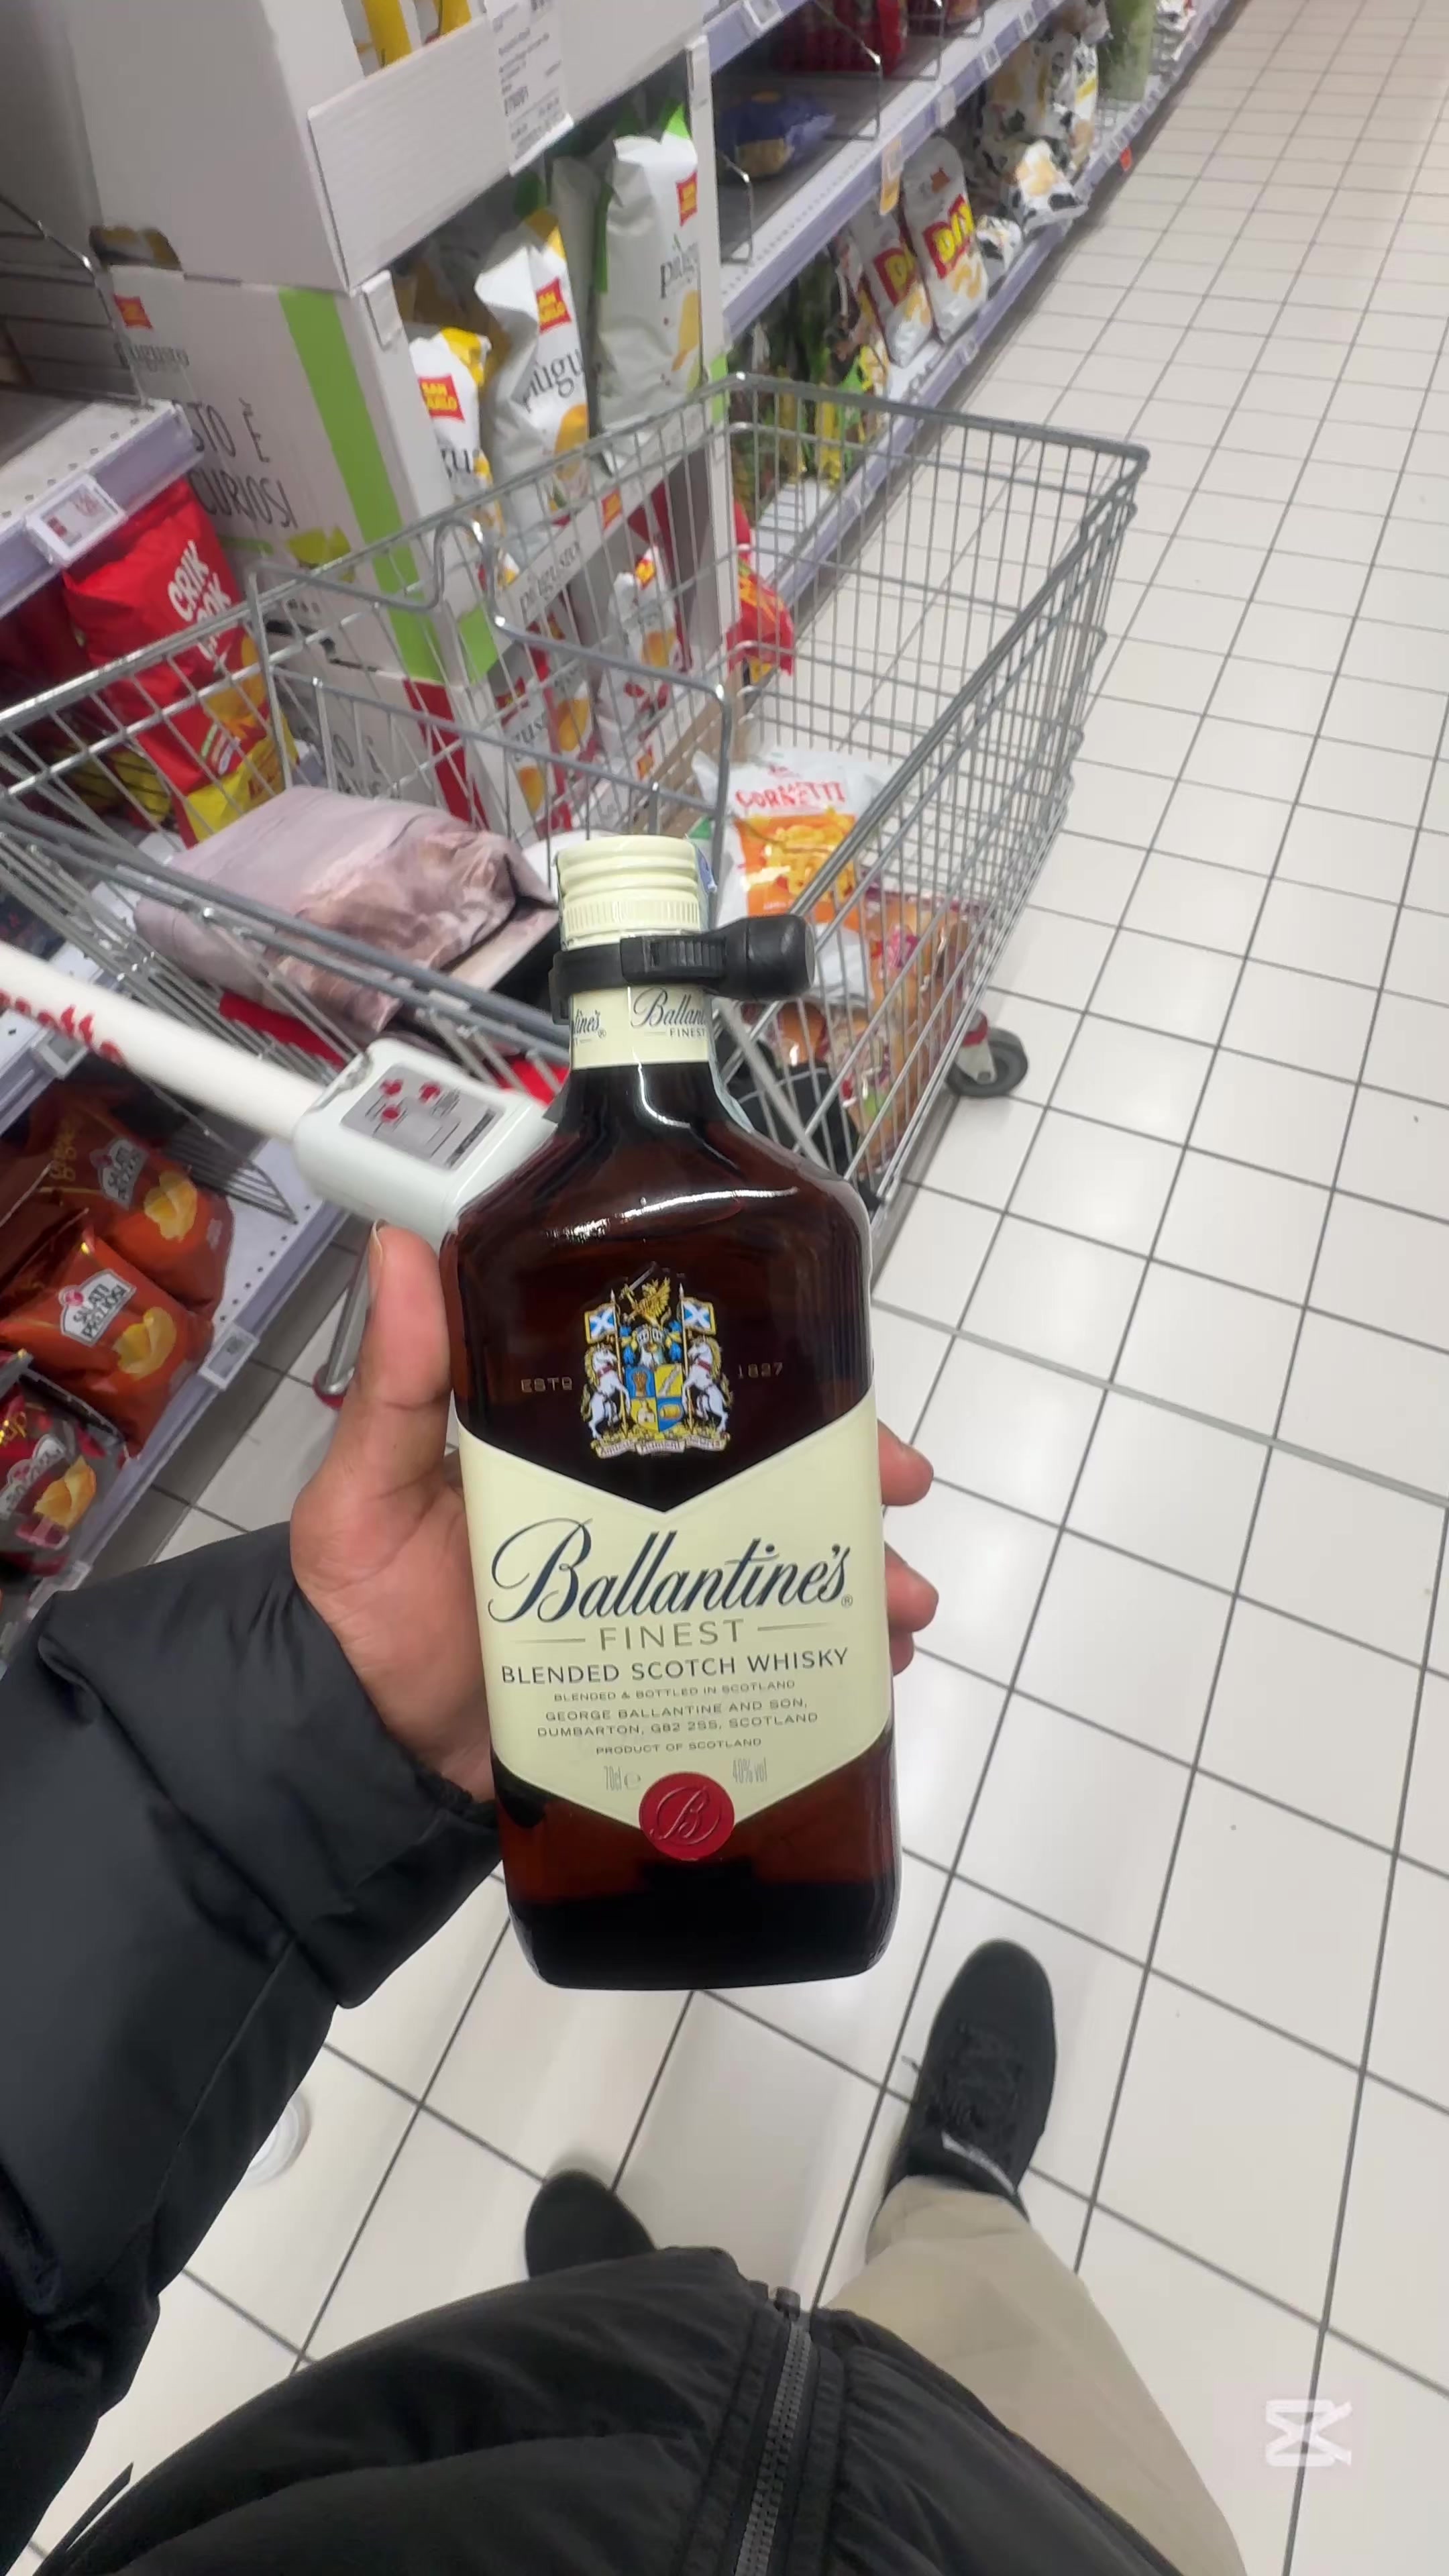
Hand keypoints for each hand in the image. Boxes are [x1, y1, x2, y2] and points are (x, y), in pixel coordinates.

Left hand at [292, 1228, 938, 1799]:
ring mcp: (657, 1593)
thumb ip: (397, 1385)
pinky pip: (763, 1658)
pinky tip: (871, 1676)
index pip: (693, 1387)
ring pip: (781, 1562)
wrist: (362, 1751)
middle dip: (848, 1477)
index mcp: (577, 1443)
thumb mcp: (370, 1491)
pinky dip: (827, 1663)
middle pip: (765, 1471)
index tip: (843, 1385)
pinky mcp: (666, 1673)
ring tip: (902, 1610)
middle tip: (902, 1490)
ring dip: (860, 1575)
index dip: (777, 1375)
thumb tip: (397, 1242)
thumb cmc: (367, 1609)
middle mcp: (633, 1507)